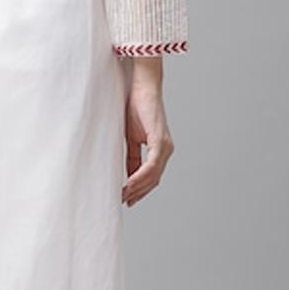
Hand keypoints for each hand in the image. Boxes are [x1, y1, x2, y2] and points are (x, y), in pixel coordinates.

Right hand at [121, 80, 174, 205]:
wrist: (142, 87)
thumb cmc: (136, 107)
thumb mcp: (131, 137)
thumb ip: (132, 156)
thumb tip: (129, 174)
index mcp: (160, 150)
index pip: (152, 177)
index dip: (140, 190)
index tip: (126, 199)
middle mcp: (166, 150)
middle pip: (154, 180)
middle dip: (138, 193)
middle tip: (122, 201)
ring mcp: (165, 146)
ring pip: (153, 176)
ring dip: (138, 188)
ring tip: (123, 195)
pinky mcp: (160, 141)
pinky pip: (151, 165)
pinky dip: (140, 176)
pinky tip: (130, 184)